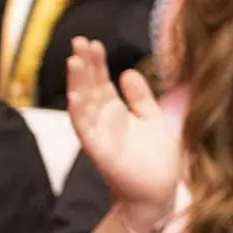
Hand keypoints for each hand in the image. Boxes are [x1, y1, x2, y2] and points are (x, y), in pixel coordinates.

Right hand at [67, 37, 180, 223]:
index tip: (92, 42)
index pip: (102, 82)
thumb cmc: (155, 157)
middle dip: (84, 65)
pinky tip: (75, 96)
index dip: (97, 63)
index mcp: (117, 112)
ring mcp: (99, 135)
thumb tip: (126, 72)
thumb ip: (139, 96)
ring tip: (73, 61)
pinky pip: (85, 130)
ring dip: (77, 84)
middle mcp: (104, 121)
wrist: (158, 191)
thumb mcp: (151, 117)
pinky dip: (79, 112)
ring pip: (83, 104)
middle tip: (78, 41)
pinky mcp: (100, 151)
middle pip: (90, 87)